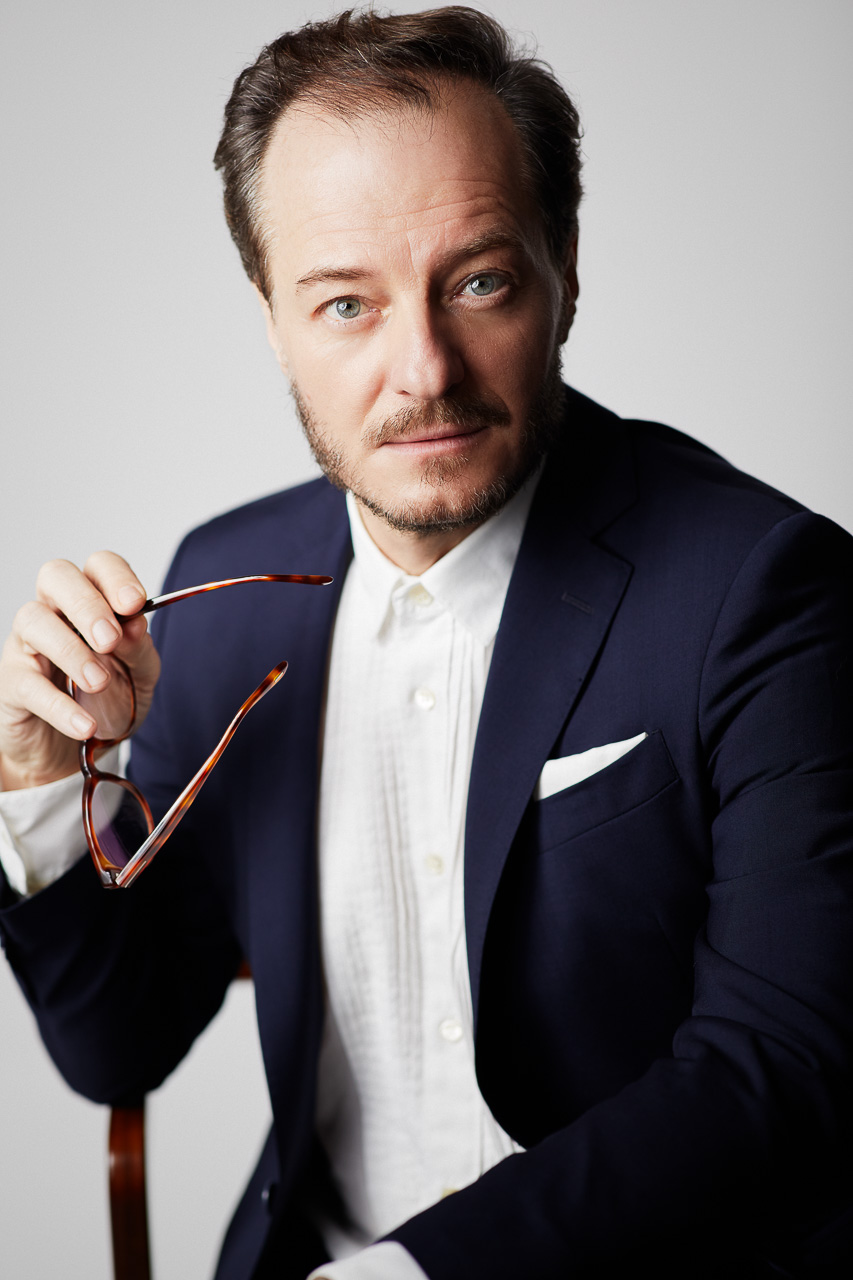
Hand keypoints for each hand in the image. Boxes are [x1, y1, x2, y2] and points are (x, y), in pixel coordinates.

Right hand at [0, 553, 160, 788]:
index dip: (116, 577)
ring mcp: (27, 644)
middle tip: (110, 640)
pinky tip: (86, 724)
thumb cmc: (107, 698)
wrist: (77, 747)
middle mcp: (55, 611)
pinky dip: (60, 706)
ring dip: (70, 650)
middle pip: (56, 576)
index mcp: (93, 600)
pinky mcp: (12, 682)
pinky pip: (28, 684)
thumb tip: (134, 625)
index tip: (135, 603)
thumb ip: (140, 649)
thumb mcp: (138, 674)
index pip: (99, 565)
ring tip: (99, 682)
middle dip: (86, 604)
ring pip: (33, 620)